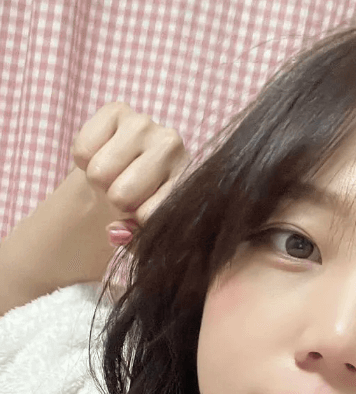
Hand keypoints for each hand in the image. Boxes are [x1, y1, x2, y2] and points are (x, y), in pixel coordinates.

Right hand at [72, 102, 187, 246]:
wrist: (124, 175)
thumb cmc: (140, 205)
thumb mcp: (144, 231)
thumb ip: (134, 240)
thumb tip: (116, 231)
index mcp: (189, 180)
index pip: (152, 215)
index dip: (138, 222)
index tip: (142, 214)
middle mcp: (175, 147)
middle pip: (122, 195)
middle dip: (115, 203)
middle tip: (124, 193)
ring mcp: (148, 124)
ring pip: (100, 174)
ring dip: (99, 183)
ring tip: (115, 175)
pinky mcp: (118, 109)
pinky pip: (84, 150)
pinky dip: (84, 161)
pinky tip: (103, 155)